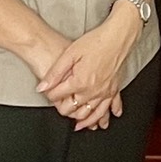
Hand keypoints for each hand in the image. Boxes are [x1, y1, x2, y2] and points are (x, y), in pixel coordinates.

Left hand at [40, 11, 136, 127]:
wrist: (118, 36)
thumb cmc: (96, 42)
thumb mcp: (70, 53)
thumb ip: (55, 73)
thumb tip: (42, 86)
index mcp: (79, 82)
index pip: (58, 97)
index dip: (50, 95)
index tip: (48, 92)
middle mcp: (92, 91)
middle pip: (74, 109)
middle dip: (64, 111)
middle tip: (60, 107)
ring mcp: (105, 92)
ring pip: (92, 114)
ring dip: (84, 122)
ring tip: (78, 126)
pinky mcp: (114, 89)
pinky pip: (110, 108)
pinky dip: (106, 116)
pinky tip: (103, 121)